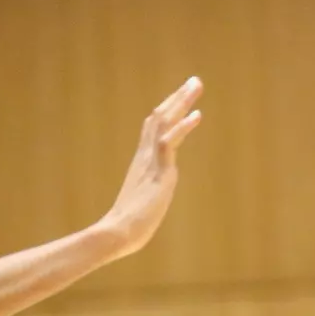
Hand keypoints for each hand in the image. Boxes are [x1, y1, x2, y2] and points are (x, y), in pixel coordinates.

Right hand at [97, 76, 204, 257]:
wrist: (117, 234)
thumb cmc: (125, 228)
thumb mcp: (141, 206)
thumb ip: (146, 198)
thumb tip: (147, 206)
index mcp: (142, 162)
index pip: (154, 129)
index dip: (168, 112)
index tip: (180, 98)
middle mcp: (145, 156)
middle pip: (160, 117)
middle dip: (177, 98)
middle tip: (194, 81)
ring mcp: (151, 161)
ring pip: (164, 122)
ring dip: (181, 102)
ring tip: (197, 85)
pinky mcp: (158, 171)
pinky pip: (169, 141)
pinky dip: (183, 126)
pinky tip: (197, 114)